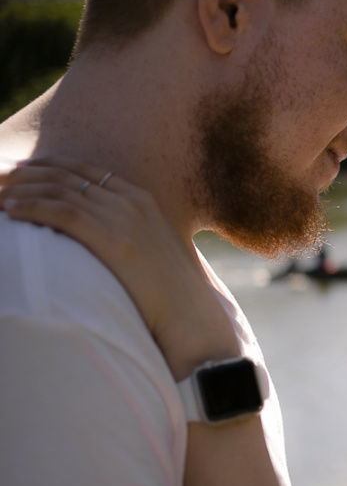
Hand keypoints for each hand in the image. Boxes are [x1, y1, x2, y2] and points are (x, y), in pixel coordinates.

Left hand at [0, 157, 238, 378]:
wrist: (190, 317)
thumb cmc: (169, 294)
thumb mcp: (150, 251)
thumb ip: (126, 234)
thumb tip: (97, 237)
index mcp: (143, 200)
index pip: (86, 171)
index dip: (49, 167)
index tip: (23, 172)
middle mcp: (133, 202)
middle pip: (67, 175)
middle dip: (27, 174)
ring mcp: (125, 218)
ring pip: (59, 189)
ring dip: (21, 189)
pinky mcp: (114, 240)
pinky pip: (62, 211)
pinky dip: (31, 207)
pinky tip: (10, 211)